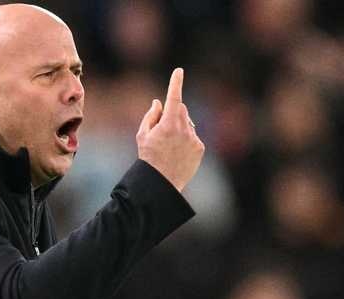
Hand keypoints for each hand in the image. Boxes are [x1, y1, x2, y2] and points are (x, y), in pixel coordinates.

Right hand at [136, 67, 204, 191]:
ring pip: (188, 124)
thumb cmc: (148, 158)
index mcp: (168, 123)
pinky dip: (187, 140)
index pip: (174, 97)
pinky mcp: (200, 147)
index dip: (176, 82)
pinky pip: (193, 137)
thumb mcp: (143, 135)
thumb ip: (151, 115)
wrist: (162, 182)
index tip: (179, 71)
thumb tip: (158, 102)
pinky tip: (178, 153)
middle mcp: (184, 128)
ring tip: (169, 146)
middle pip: (181, 110)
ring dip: (180, 128)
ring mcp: (194, 138)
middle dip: (173, 113)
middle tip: (163, 128)